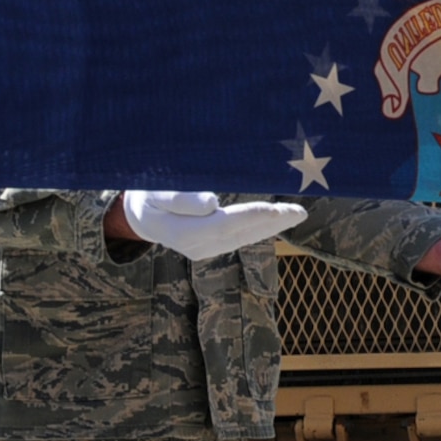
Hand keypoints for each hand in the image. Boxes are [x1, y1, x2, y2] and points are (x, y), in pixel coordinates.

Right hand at [121, 190, 306, 260]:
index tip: (273, 207)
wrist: (141, 214)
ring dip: (272, 227)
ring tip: (297, 215)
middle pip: (240, 234)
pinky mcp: (213, 246)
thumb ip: (180, 198)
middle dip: (271, 223)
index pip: (223, 225)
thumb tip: (212, 203)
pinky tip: (278, 221)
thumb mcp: (155, 191)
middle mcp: (196, 247)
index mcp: (181, 232)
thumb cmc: (147, 194)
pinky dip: (261, 228)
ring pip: (244, 238)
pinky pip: (241, 237)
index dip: (249, 216)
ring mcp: (205, 250)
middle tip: (299, 212)